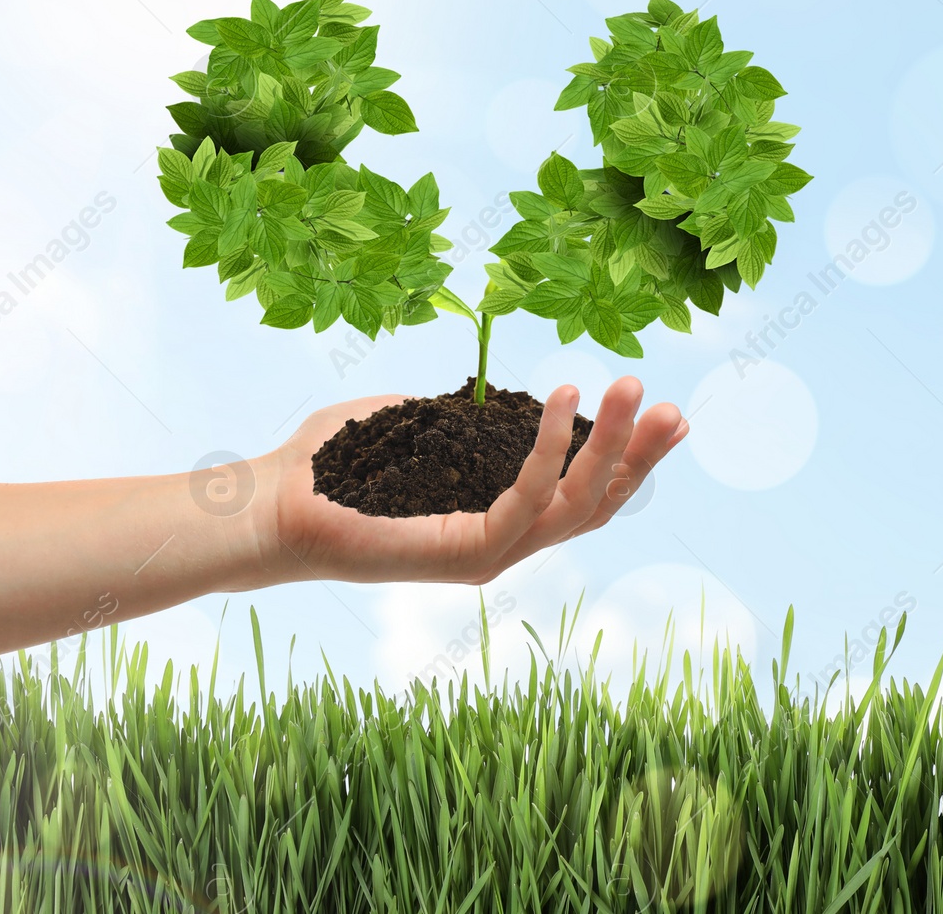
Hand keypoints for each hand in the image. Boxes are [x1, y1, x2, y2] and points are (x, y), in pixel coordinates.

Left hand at [250, 377, 687, 586]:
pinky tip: (562, 400)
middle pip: (592, 504)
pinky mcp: (468, 556)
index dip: (619, 453)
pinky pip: (527, 501)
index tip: (655, 409)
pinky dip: (549, 448)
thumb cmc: (325, 467)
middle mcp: (499, 543)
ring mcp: (488, 555)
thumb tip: (494, 395)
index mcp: (490, 518)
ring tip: (630, 387)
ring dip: (610, 445)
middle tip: (671, 405)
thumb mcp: (409, 425)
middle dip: (637, 454)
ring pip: (574, 504)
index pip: (575, 491)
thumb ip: (459, 417)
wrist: (271, 507)